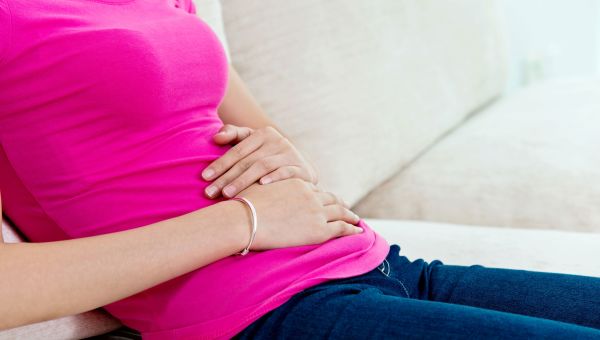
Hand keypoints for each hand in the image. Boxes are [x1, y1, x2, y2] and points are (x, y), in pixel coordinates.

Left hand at [202, 125, 317, 198]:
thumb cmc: (269, 156)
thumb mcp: (253, 143)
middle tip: (210, 192)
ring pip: (263, 167)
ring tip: (227, 195)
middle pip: (247, 161)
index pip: (237, 150)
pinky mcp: (302, 169)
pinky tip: (261, 185)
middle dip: (227, 177)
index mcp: (264, 133)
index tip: (204, 177)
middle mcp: (278, 141)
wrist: (302, 168)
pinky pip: (286, 172)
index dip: (220, 163)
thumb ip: (234, 135)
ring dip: (243, 181)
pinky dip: (274, 178)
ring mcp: (290, 155)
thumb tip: (215, 137)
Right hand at [233, 179, 362, 250]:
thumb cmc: (243, 206)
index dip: (322, 195)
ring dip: (350, 216)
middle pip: (330, 199)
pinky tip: (358, 231)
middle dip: (340, 203)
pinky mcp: (319, 230)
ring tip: (355, 220)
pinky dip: (352, 229)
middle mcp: (310, 195)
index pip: (314, 189)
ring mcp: (316, 212)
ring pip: (340, 212)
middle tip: (347, 207)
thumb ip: (265, 188)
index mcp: (296, 183)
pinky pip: (342, 228)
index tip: (327, 199)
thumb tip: (258, 189)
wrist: (245, 220)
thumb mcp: (256, 188)